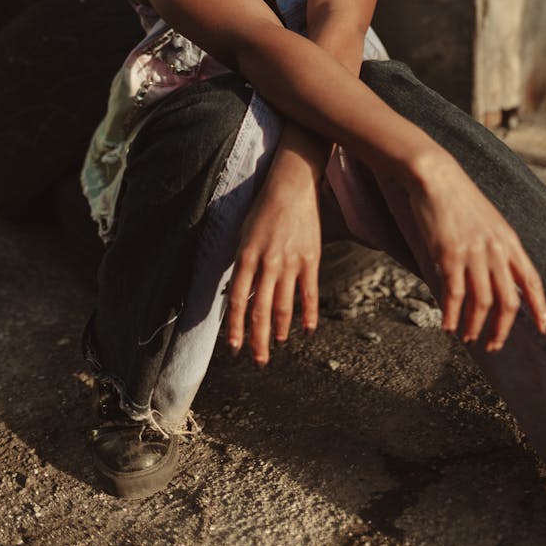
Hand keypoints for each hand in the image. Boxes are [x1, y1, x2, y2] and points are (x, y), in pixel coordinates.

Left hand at [227, 154, 321, 364]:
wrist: (292, 185)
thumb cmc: (263, 208)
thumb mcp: (244, 234)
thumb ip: (243, 264)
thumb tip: (242, 294)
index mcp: (247, 256)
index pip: (237, 300)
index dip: (235, 327)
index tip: (234, 347)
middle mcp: (268, 263)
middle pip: (261, 310)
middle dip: (258, 339)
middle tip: (257, 360)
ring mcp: (292, 262)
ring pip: (284, 307)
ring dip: (280, 330)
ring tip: (277, 345)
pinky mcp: (311, 260)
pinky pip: (309, 294)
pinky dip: (308, 315)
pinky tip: (307, 331)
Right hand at [408, 154, 545, 351]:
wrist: (436, 177)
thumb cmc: (459, 198)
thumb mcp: (489, 221)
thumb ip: (496, 247)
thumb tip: (498, 276)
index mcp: (509, 240)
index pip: (532, 281)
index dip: (540, 308)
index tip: (545, 329)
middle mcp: (496, 249)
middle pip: (508, 300)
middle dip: (502, 328)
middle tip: (493, 345)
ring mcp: (473, 253)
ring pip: (481, 302)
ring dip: (475, 326)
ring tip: (468, 338)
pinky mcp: (450, 254)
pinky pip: (454, 294)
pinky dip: (451, 314)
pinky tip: (447, 325)